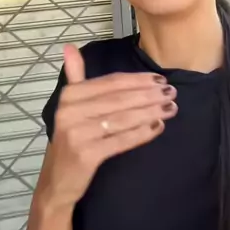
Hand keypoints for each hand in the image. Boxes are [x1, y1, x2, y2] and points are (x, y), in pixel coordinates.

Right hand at [42, 44, 177, 209]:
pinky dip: (142, 133)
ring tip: (171, 108)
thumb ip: (75, 77)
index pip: (110, 82)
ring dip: (150, 112)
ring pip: (122, 118)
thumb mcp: (70, 107)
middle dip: (149, 95)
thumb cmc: (71, 140)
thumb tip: (69, 46)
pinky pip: (120, 140)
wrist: (57, 182)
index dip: (137, 80)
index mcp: (69, 96)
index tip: (160, 80)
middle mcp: (70, 112)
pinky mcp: (86, 155)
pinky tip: (158, 127)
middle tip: (172, 93)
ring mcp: (77, 134)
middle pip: (119, 99)